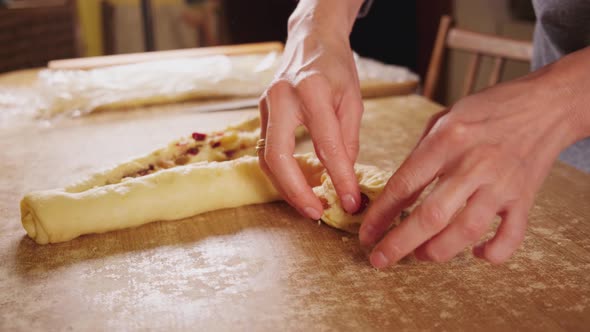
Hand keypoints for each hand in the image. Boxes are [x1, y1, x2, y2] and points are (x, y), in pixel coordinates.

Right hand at [258, 0, 364, 219]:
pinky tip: (296, 186)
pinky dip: (280, 173)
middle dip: (296, 191)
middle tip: (316, 213)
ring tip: (308, 205)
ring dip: (285, 187)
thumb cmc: (335, 68)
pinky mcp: (260, 113)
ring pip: (266, 158)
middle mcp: (281, 98)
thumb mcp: (353, 100)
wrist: (310, 40)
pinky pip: (266, 151)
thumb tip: (343, 177)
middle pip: (278, 156)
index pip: (326, 145)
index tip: (352, 201)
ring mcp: (265, 105)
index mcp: (311, 91)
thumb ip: (348, 139)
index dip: (340, 178)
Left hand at [359, 60, 587, 266]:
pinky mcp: (525, 198)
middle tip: (380, 259)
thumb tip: (398, 192)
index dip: (380, 214)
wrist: (545, 104)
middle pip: (431, 216)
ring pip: (466, 231)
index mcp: (447, 141)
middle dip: (399, 243)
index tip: (366, 233)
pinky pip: (510, 236)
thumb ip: (420, 154)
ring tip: (419, 256)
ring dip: (437, 251)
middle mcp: (473, 165)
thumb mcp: (445, 118)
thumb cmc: (488, 108)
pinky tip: (476, 254)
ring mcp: (501, 184)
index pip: (405, 185)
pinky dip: (492, 253)